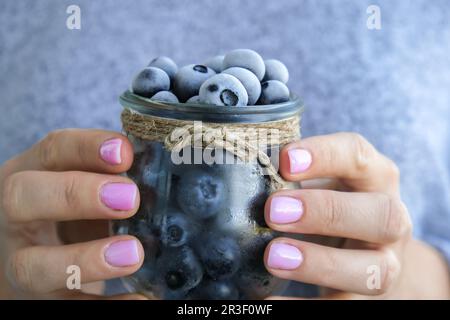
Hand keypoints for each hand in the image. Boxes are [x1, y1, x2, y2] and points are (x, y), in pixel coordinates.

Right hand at [0, 129, 145, 298]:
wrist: (39, 264)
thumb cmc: (72, 216)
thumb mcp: (84, 188)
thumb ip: (111, 178)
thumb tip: (162, 167)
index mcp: (32, 175)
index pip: (53, 151)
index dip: (87, 147)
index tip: (126, 153)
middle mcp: (17, 217)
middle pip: (23, 197)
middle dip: (77, 194)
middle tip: (129, 199)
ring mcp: (21, 262)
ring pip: (33, 265)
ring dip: (84, 260)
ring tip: (133, 254)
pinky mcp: (38, 301)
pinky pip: (66, 308)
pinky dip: (107, 307)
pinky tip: (142, 299)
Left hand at [264, 132, 449, 298]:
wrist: (367, 246)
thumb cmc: (331, 202)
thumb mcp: (320, 181)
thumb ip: (293, 176)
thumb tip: (242, 171)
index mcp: (374, 177)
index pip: (359, 156)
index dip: (325, 156)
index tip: (284, 161)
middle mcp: (390, 219)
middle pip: (381, 215)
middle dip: (326, 212)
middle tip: (273, 211)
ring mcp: (384, 262)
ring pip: (375, 270)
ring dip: (321, 263)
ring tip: (273, 257)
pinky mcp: (366, 297)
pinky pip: (342, 306)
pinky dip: (303, 307)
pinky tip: (267, 301)